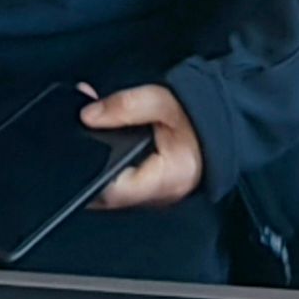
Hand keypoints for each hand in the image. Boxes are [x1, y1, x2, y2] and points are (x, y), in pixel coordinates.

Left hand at [84, 83, 204, 211]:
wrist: (222, 124)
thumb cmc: (200, 118)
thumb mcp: (163, 101)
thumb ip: (126, 106)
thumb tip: (89, 115)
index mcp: (166, 177)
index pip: (115, 191)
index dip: (90, 176)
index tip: (75, 155)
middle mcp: (159, 195)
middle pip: (108, 194)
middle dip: (88, 166)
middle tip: (76, 139)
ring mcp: (154, 196)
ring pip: (113, 190)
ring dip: (96, 165)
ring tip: (89, 135)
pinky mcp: (150, 189)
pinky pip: (122, 183)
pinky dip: (109, 165)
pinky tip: (103, 141)